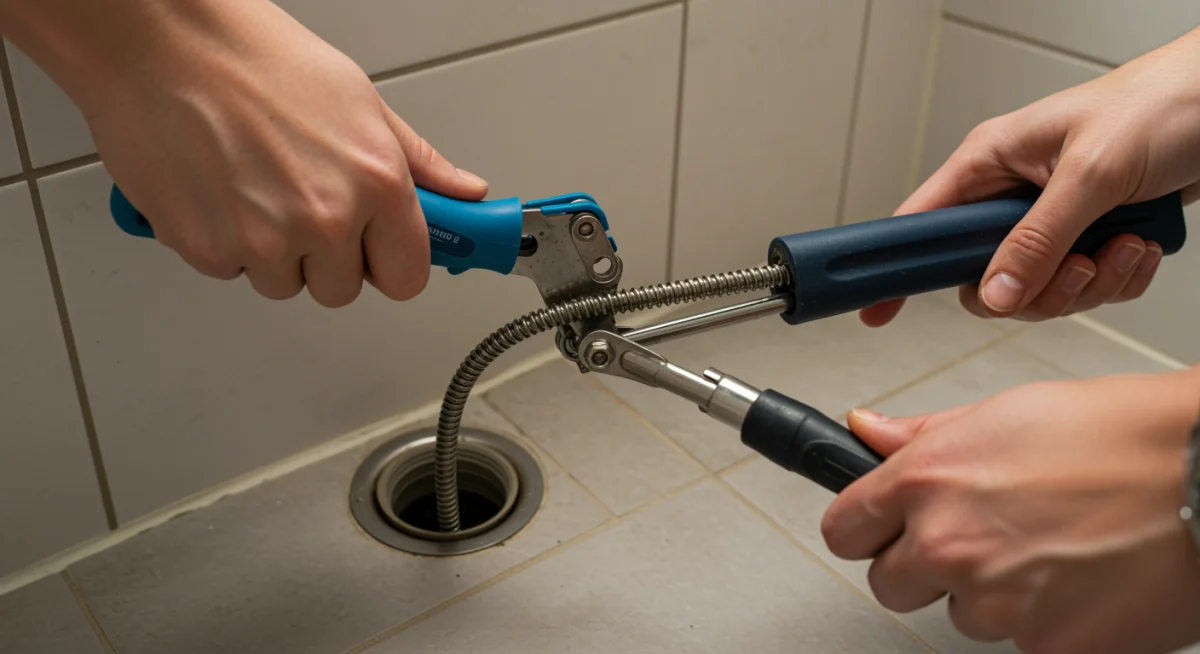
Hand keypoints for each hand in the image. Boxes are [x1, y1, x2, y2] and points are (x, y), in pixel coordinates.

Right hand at [1, 0, 487, 306]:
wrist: (159, 41)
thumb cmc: (253, 58)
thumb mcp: (360, 101)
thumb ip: (419, 162)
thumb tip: (465, 193)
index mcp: (376, 183)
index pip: (407, 277)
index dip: (390, 263)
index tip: (380, 251)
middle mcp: (326, 218)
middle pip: (341, 288)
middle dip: (327, 257)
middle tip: (304, 200)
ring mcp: (264, 240)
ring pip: (284, 283)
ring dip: (273, 251)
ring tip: (257, 185)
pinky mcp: (207, 250)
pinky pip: (230, 271)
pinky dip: (224, 242)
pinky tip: (221, 189)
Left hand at [821, 369, 1199, 653]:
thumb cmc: (1122, 437)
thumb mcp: (1006, 412)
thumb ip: (923, 436)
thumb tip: (866, 431)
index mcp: (926, 480)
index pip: (842, 529)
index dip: (864, 527)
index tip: (881, 527)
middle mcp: (948, 544)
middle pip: (888, 583)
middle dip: (921, 565)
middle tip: (977, 536)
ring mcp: (994, 602)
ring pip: (956, 613)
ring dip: (987, 591)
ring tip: (1048, 546)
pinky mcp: (1044, 647)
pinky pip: (1016, 641)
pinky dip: (1040, 619)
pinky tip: (1078, 578)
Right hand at [860, 27, 1199, 326]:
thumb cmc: (1161, 103)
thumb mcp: (1091, 173)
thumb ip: (1037, 239)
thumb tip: (996, 292)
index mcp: (991, 162)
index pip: (922, 224)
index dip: (899, 270)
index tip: (877, 310)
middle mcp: (1014, 194)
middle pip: (987, 277)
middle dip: (1037, 287)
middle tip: (1075, 266)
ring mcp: (1053, 218)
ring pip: (1039, 289)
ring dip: (1089, 281)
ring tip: (1121, 245)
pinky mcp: (1090, 235)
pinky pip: (1085, 286)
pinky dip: (1118, 278)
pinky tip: (1138, 245)